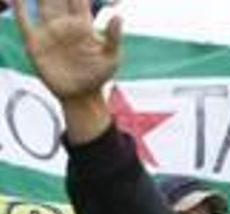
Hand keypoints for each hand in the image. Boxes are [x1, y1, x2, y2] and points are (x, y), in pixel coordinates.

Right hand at [15, 0, 121, 142]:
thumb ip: (113, 37)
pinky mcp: (35, 42)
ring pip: (41, 4)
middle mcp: (63, 23)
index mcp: (82, 24)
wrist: (81, 96)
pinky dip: (19, 7)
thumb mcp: (111, 58)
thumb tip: (119, 16)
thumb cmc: (98, 76)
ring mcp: (48, 31)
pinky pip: (24, 20)